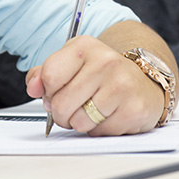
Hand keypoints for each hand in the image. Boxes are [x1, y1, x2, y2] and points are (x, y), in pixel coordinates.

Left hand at [25, 35, 165, 135]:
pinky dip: (100, 130)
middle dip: (62, 113)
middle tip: (74, 107)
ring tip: (93, 111)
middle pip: (61, 103)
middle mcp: (105, 61)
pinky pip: (100, 132)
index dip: (48, 91)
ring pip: (79, 121)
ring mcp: (121, 85)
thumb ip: (44, 74)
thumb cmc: (103, 75)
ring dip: (81, 124)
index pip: (49, 76)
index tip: (57, 91)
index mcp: (85, 47)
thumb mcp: (72, 64)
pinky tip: (110, 115)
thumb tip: (33, 87)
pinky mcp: (134, 109)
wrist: (145, 82)